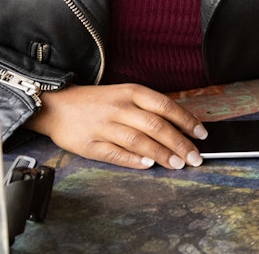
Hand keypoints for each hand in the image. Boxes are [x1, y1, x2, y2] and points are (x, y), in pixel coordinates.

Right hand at [25, 83, 208, 169]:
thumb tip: (180, 126)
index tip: (201, 134)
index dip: (186, 120)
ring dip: (161, 154)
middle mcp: (119, 108)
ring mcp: (104, 126)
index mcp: (131, 92)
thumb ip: (149, 108)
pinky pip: (114, 154)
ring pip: (138, 141)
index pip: (165, 106)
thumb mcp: (124, 94)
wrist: (56, 105)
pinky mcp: (89, 144)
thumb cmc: (97, 102)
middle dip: (179, 142)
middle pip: (155, 125)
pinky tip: (148, 166)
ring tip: (178, 164)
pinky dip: (133, 161)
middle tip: (195, 157)